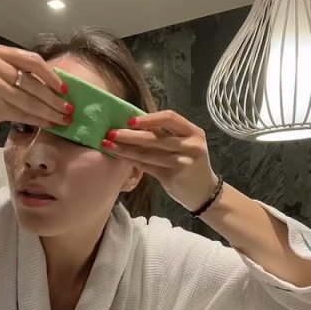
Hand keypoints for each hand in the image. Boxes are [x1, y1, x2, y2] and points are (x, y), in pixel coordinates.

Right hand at [0, 44, 72, 139]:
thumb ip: (12, 74)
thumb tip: (49, 87)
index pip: (31, 60)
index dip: (51, 75)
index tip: (65, 88)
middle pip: (33, 81)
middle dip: (55, 98)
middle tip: (70, 109)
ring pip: (30, 98)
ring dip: (50, 111)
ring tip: (64, 120)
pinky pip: (22, 112)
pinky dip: (38, 119)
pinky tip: (49, 124)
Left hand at [103, 111, 218, 211]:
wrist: (203, 191)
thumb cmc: (190, 163)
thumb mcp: (186, 144)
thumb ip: (166, 134)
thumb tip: (133, 123)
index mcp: (194, 132)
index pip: (170, 118)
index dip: (149, 118)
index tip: (129, 120)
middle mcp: (191, 146)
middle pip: (156, 138)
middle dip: (130, 135)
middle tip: (111, 132)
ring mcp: (183, 162)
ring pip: (148, 153)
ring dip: (125, 149)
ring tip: (108, 144)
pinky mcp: (172, 177)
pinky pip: (147, 166)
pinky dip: (131, 160)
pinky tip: (119, 156)